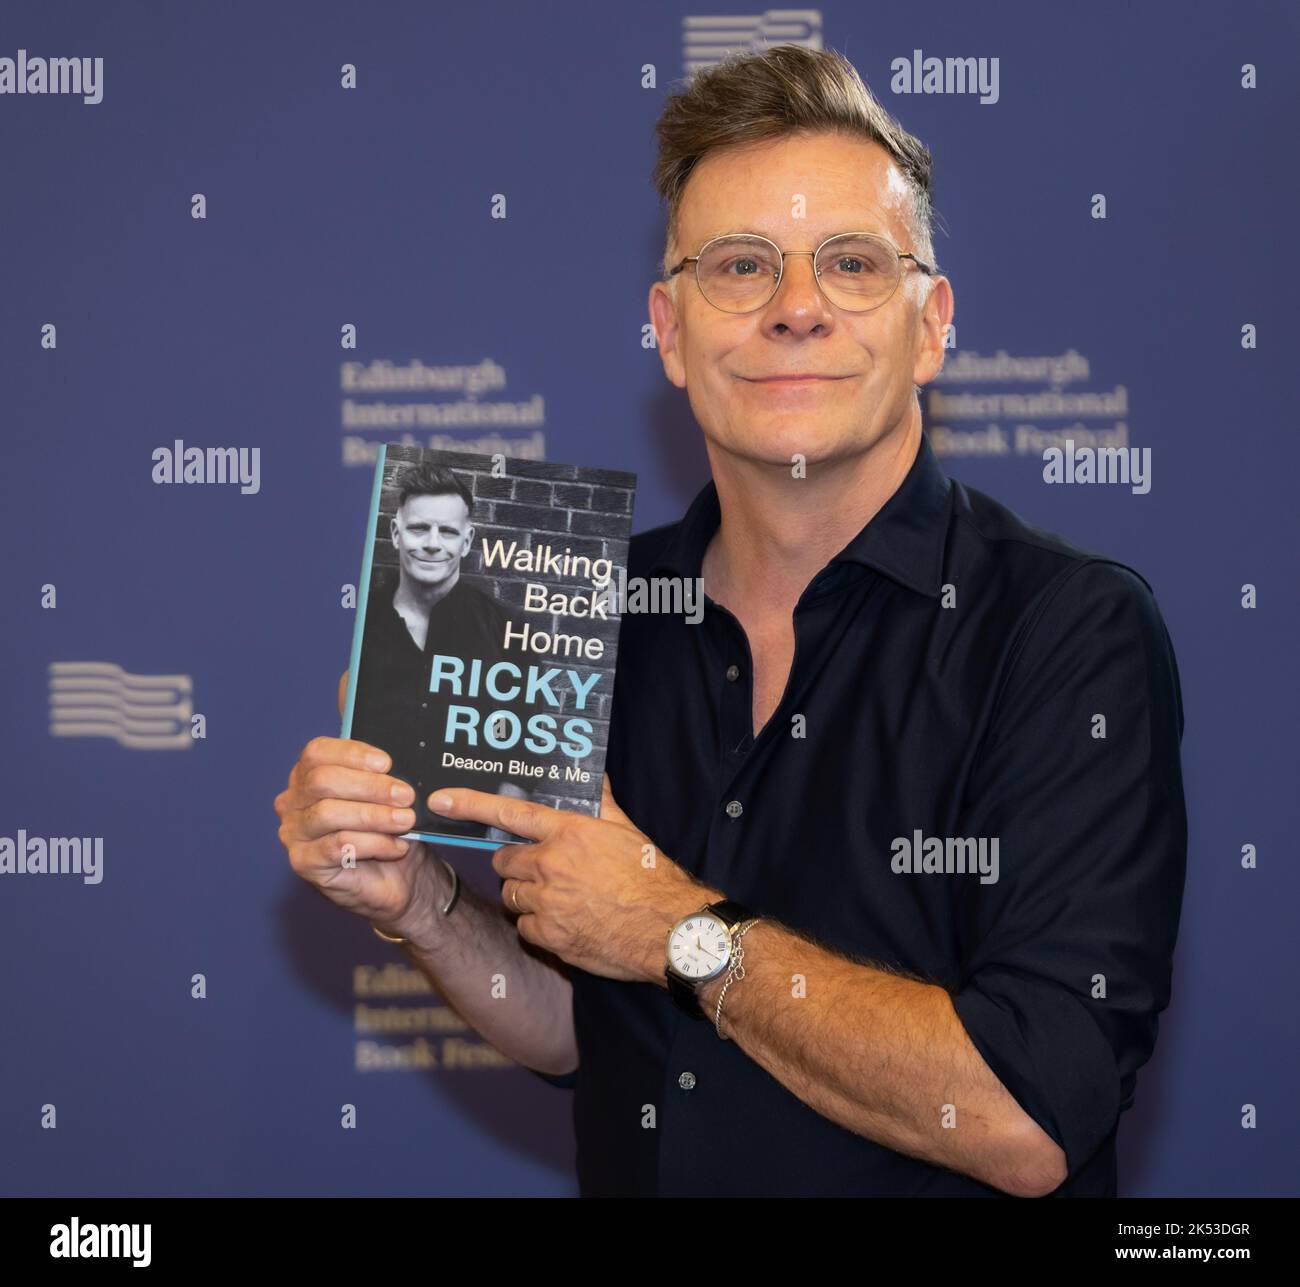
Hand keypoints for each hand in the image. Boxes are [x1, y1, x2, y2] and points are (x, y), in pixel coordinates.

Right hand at [274, 671, 439, 937]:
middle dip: (370, 787)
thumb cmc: (393, 823)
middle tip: (407, 795)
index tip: (388, 762)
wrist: (404, 877)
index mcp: (310, 774)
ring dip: (375, 816)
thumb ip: (367, 738)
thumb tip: (347, 676)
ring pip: (329, 814)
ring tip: (407, 820)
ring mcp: (295, 835)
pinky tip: (396, 846)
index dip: (353, 755)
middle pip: (322, 782)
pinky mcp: (305, 866)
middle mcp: (294, 801)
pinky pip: (335, 849)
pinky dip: (372, 845)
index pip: (317, 753)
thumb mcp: (386, 779)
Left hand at [427, 775, 715, 982]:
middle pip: (503, 860)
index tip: (439, 800)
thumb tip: (592, 775)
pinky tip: (566, 922)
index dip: (468, 804)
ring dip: (526, 895)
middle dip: (516, 863)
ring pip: (511, 895)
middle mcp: (551, 865)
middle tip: (542, 869)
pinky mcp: (548, 936)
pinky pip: (524, 927)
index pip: (507, 813)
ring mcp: (546, 903)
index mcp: (568, 833)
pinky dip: (538, 925)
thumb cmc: (651, 877)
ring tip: (560, 898)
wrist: (668, 931)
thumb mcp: (627, 830)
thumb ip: (601, 803)